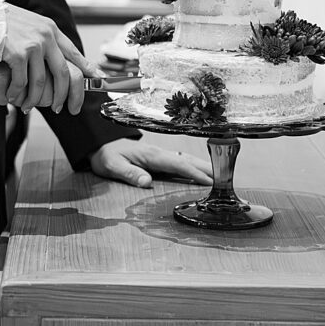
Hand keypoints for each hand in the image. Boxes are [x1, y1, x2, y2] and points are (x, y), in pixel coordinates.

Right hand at [2, 3, 98, 113]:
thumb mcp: (28, 24)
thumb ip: (43, 38)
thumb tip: (54, 56)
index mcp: (50, 29)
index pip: (75, 53)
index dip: (88, 69)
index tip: (98, 80)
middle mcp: (45, 36)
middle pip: (64, 73)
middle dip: (65, 95)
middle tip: (63, 108)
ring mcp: (32, 45)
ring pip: (42, 82)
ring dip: (36, 99)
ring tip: (29, 107)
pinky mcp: (17, 54)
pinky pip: (22, 82)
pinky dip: (17, 94)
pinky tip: (12, 97)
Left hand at [88, 138, 211, 187]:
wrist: (98, 143)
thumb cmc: (105, 154)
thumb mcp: (112, 165)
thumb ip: (129, 173)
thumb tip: (147, 182)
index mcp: (151, 155)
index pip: (177, 165)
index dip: (194, 173)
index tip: (209, 181)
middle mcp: (158, 153)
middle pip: (187, 160)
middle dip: (206, 169)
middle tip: (225, 179)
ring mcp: (159, 155)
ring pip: (186, 160)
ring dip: (202, 167)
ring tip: (219, 176)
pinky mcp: (157, 159)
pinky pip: (179, 163)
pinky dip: (193, 167)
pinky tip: (199, 173)